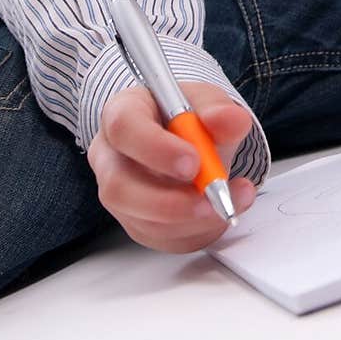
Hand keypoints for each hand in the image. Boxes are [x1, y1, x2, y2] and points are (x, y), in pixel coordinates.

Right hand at [87, 81, 256, 251]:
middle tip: (209, 197)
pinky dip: (195, 231)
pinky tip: (218, 213)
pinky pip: (160, 238)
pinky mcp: (135, 221)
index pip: (124, 128)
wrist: (190, 138)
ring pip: (139, 220)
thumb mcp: (207, 101)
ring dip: (188, 220)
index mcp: (122, 111)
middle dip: (168, 201)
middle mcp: (110, 155)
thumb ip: (219, 108)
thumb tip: (230, 121)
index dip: (157, 149)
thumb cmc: (187, 116)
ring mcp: (119, 192)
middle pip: (118, 186)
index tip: (194, 162)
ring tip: (224, 203)